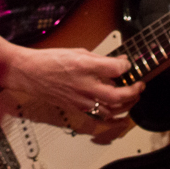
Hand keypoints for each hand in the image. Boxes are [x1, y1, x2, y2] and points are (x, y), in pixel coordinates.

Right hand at [7, 47, 144, 119]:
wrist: (29, 73)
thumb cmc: (50, 60)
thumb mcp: (78, 52)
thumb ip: (100, 59)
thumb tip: (118, 63)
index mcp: (84, 66)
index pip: (115, 69)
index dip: (127, 67)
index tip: (129, 65)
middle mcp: (84, 85)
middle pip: (117, 95)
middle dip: (133, 91)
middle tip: (140, 85)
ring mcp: (80, 100)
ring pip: (110, 110)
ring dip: (126, 105)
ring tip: (132, 98)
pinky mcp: (76, 108)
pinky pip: (99, 116)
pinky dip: (112, 116)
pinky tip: (118, 112)